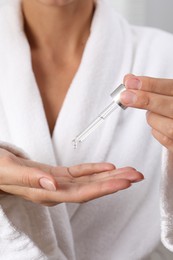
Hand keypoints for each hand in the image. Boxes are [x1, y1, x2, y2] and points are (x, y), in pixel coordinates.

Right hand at [0, 148, 142, 205]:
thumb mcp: (8, 169)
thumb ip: (30, 177)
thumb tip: (53, 185)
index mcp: (45, 192)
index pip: (80, 193)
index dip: (103, 188)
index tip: (123, 183)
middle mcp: (55, 190)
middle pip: (91, 188)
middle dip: (115, 182)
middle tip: (136, 176)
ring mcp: (56, 182)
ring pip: (88, 180)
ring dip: (109, 175)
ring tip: (128, 171)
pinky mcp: (55, 174)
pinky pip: (78, 173)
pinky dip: (93, 169)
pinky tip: (106, 167)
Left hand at [120, 74, 172, 151]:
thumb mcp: (169, 94)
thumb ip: (153, 88)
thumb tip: (129, 80)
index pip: (171, 87)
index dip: (151, 85)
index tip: (131, 82)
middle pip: (169, 107)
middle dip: (145, 100)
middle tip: (125, 97)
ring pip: (164, 125)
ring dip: (152, 118)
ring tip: (156, 113)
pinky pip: (164, 139)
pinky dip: (157, 130)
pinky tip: (161, 125)